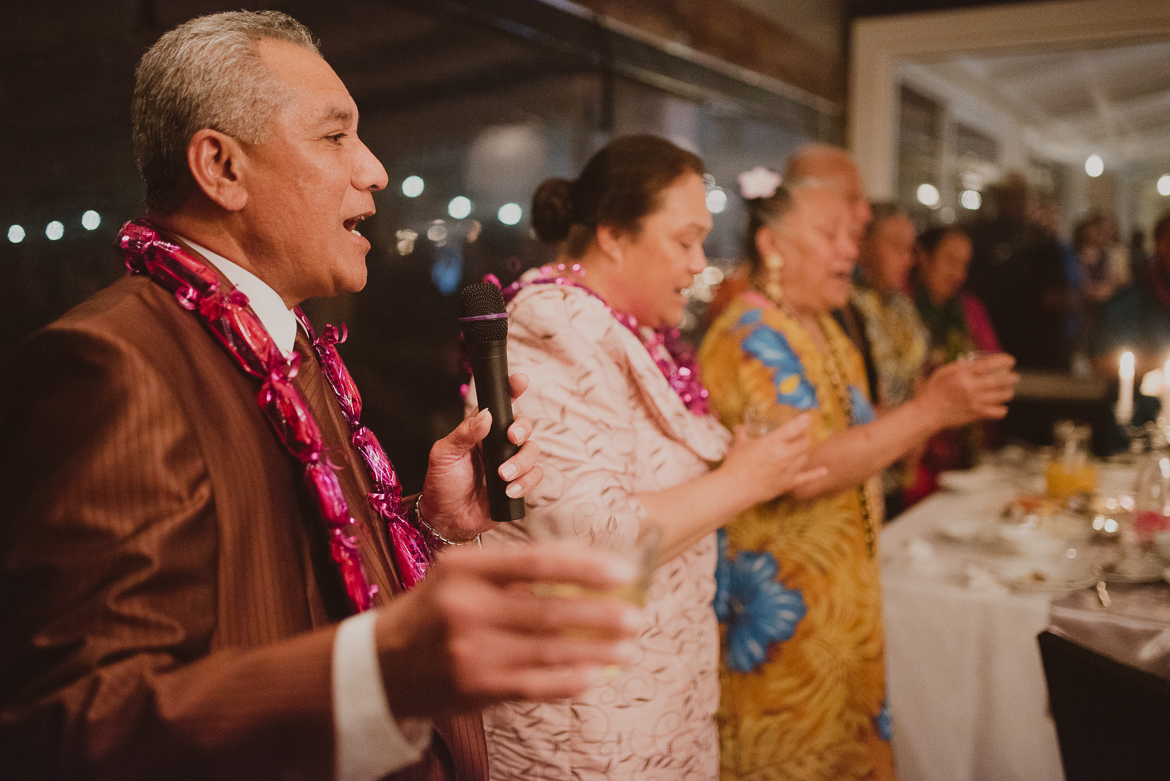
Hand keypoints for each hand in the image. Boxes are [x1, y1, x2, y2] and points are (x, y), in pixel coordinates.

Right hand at [375, 542, 643, 716]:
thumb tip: (583, 556)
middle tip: (636, 616)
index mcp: (463, 569)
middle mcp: (465, 608)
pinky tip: (596, 675)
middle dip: (600, 615)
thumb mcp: (459, 573)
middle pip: (548, 611)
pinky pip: (535, 686)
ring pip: (548, 652)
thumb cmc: (433, 610)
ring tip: (628, 646)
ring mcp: (470, 653)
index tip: (622, 572)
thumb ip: (513, 567)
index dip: (584, 566)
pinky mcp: (476, 689)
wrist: (381, 665)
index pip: (535, 562)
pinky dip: (569, 681)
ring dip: (596, 651)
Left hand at [420, 374, 542, 540]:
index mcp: (479, 431)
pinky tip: (508, 490)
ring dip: (521, 462)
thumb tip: (486, 415)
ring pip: (532, 451)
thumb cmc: (441, 484)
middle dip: (522, 428)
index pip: (498, 405)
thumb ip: (464, 433)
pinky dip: (525, 482)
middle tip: (511, 437)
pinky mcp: (518, 485)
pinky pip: (535, 477)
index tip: (519, 381)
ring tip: (502, 475)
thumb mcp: (444, 454)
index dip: (511, 391)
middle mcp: (497, 445)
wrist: (446, 520)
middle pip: (522, 426)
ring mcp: (509, 464)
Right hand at [720, 412, 825, 506]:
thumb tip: (740, 427)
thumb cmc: (736, 465)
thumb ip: (742, 434)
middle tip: (797, 435)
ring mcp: (789, 469)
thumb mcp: (739, 445)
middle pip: (804, 442)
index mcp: (773, 442)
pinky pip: (807, 477)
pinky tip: (824, 471)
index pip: (794, 428)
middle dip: (802, 437)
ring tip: (796, 450)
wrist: (735, 488)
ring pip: (805, 457)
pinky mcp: (788, 483)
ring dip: (803, 452)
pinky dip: (816, 474)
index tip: (809, 416)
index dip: (803, 421)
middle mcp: (785, 454)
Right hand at [921, 353, 1017, 429]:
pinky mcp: (976, 414)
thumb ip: (961, 366)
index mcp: (962, 375)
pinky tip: (1000, 405)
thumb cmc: (934, 390)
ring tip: (1007, 390)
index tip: (1010, 361)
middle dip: (1011, 377)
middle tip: (1014, 376)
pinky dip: (1002, 409)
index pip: (988, 365)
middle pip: (999, 380)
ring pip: (1002, 396)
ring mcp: (975, 402)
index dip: (1003, 361)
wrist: (928, 412)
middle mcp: (970, 388)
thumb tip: (979, 361)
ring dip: (1008, 391)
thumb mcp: (943, 372)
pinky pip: (998, 412)